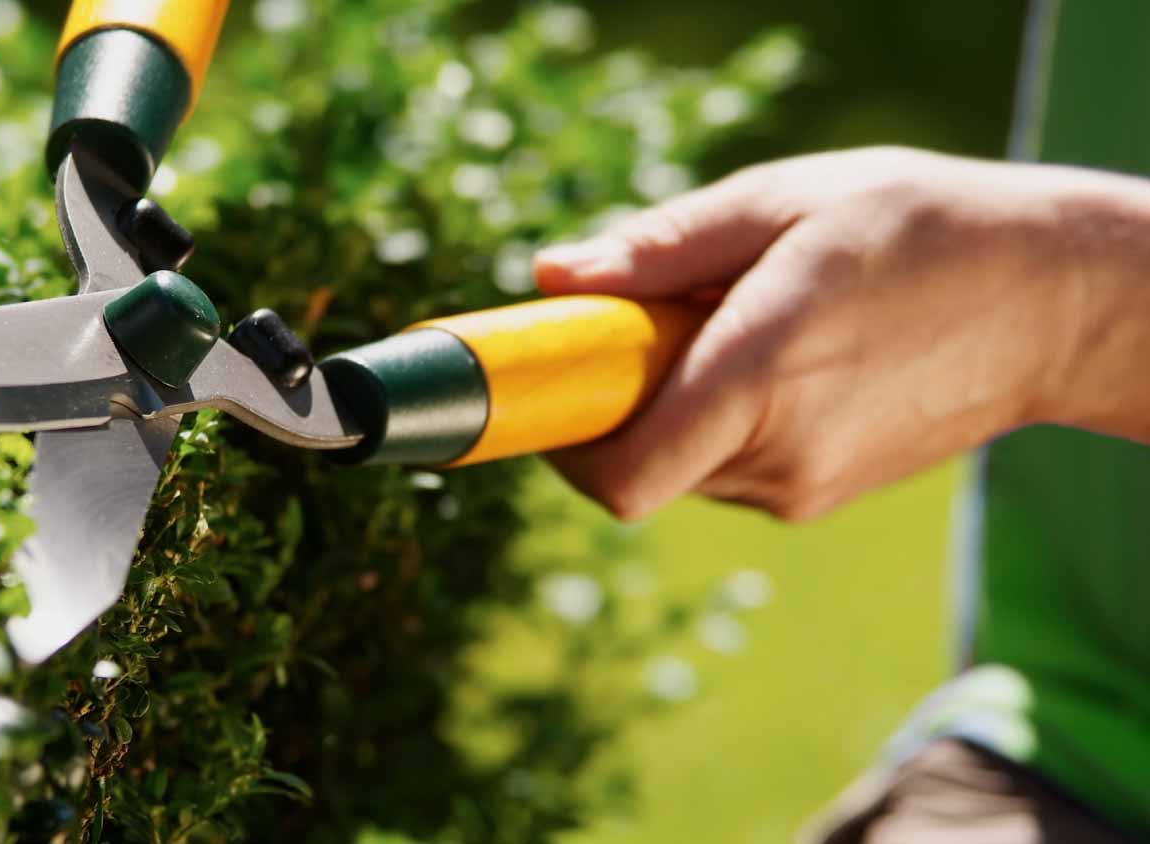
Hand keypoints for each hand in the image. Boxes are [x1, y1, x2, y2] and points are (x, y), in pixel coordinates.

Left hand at [534, 147, 1149, 520]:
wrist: (1053, 301)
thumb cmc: (920, 229)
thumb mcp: (784, 204)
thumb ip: (658, 249)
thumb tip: (553, 277)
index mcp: (759, 377)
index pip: (617, 476)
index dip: (559, 442)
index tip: (549, 386)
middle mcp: (776, 455)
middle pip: (634, 463)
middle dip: (618, 400)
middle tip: (658, 320)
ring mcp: (802, 489)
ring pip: (678, 464)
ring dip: (673, 405)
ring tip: (744, 324)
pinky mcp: (819, 497)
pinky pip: (726, 467)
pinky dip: (717, 420)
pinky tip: (781, 357)